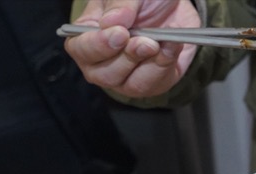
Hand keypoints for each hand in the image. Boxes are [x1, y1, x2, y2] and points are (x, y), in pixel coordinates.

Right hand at [64, 0, 200, 97]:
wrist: (174, 6)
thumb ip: (119, 3)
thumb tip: (110, 22)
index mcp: (87, 35)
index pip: (80, 49)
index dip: (98, 46)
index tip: (120, 34)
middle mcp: (101, 62)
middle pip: (104, 74)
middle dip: (126, 58)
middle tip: (143, 41)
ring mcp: (126, 77)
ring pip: (130, 84)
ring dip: (146, 63)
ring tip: (157, 42)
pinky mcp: (150, 83)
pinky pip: (155, 83)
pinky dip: (165, 62)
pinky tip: (171, 45)